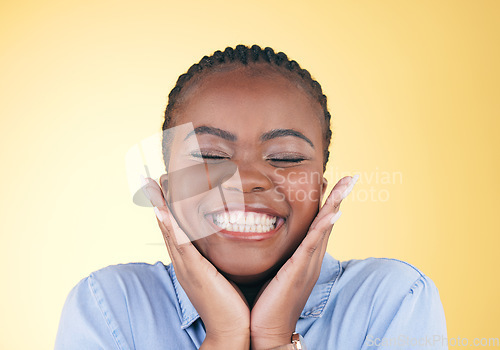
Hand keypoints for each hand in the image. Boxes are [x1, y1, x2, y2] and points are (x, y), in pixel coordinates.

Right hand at [142, 177, 250, 348]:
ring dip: (160, 207)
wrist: (231, 331)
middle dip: (159, 202)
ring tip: (152, 185)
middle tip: (151, 179)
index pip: (176, 230)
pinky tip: (164, 211)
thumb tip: (229, 243)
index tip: (164, 188)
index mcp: (190, 263)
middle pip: (167, 226)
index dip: (168, 209)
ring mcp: (186, 266)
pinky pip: (180, 244)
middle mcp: (184, 262)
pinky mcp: (194, 271)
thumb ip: (221, 258)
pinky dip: (170, 226)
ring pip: (169, 230)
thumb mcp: (224, 274)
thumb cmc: (231, 304)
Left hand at [249, 175, 357, 349]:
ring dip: (337, 204)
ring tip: (348, 183)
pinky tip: (333, 213)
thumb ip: (276, 254)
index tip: (330, 181)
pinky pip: (314, 245)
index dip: (327, 202)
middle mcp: (311, 259)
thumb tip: (264, 237)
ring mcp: (308, 264)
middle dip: (339, 197)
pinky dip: (325, 227)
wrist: (267, 332)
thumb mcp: (273, 271)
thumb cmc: (266, 303)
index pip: (318, 224)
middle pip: (328, 221)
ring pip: (325, 228)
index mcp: (305, 257)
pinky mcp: (300, 271)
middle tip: (351, 176)